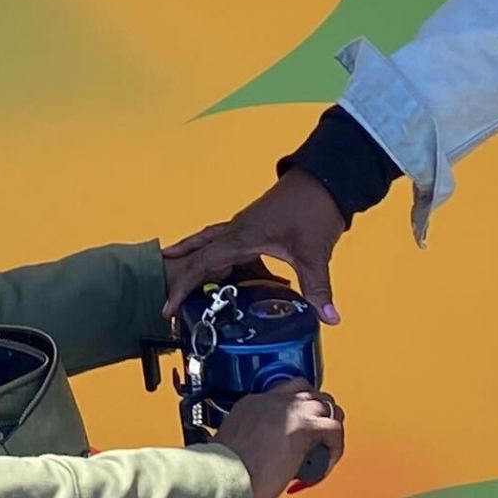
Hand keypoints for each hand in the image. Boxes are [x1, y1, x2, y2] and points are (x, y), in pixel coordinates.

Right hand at [167, 171, 350, 323]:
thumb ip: (317, 289)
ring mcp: (245, 228)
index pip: (201, 263)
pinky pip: (232, 248)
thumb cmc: (312, 208)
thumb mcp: (314, 254)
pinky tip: (236, 281)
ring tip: (187, 290)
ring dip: (199, 266)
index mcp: (241, 237)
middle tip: (168, 301)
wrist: (325, 178)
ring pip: (211, 248)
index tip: (169, 307)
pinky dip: (227, 265)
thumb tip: (329, 319)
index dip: (182, 287)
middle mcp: (237, 231)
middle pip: (197, 253)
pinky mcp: (256, 227)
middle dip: (180, 275)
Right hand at [217, 381, 344, 497]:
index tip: (295, 433)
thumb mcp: (233, 446)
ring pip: (327, 407)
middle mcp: (273, 401)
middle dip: (317, 417)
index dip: (296, 414)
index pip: (285, 395)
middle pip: (309, 395)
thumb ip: (251, 443)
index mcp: (252, 404)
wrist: (223, 478)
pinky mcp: (305, 427)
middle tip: (315, 442)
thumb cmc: (223, 473)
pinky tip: (322, 467)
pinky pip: (335, 430)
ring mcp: (290, 411)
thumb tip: (263, 457)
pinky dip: (334, 449)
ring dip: (329, 430)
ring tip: (322, 454)